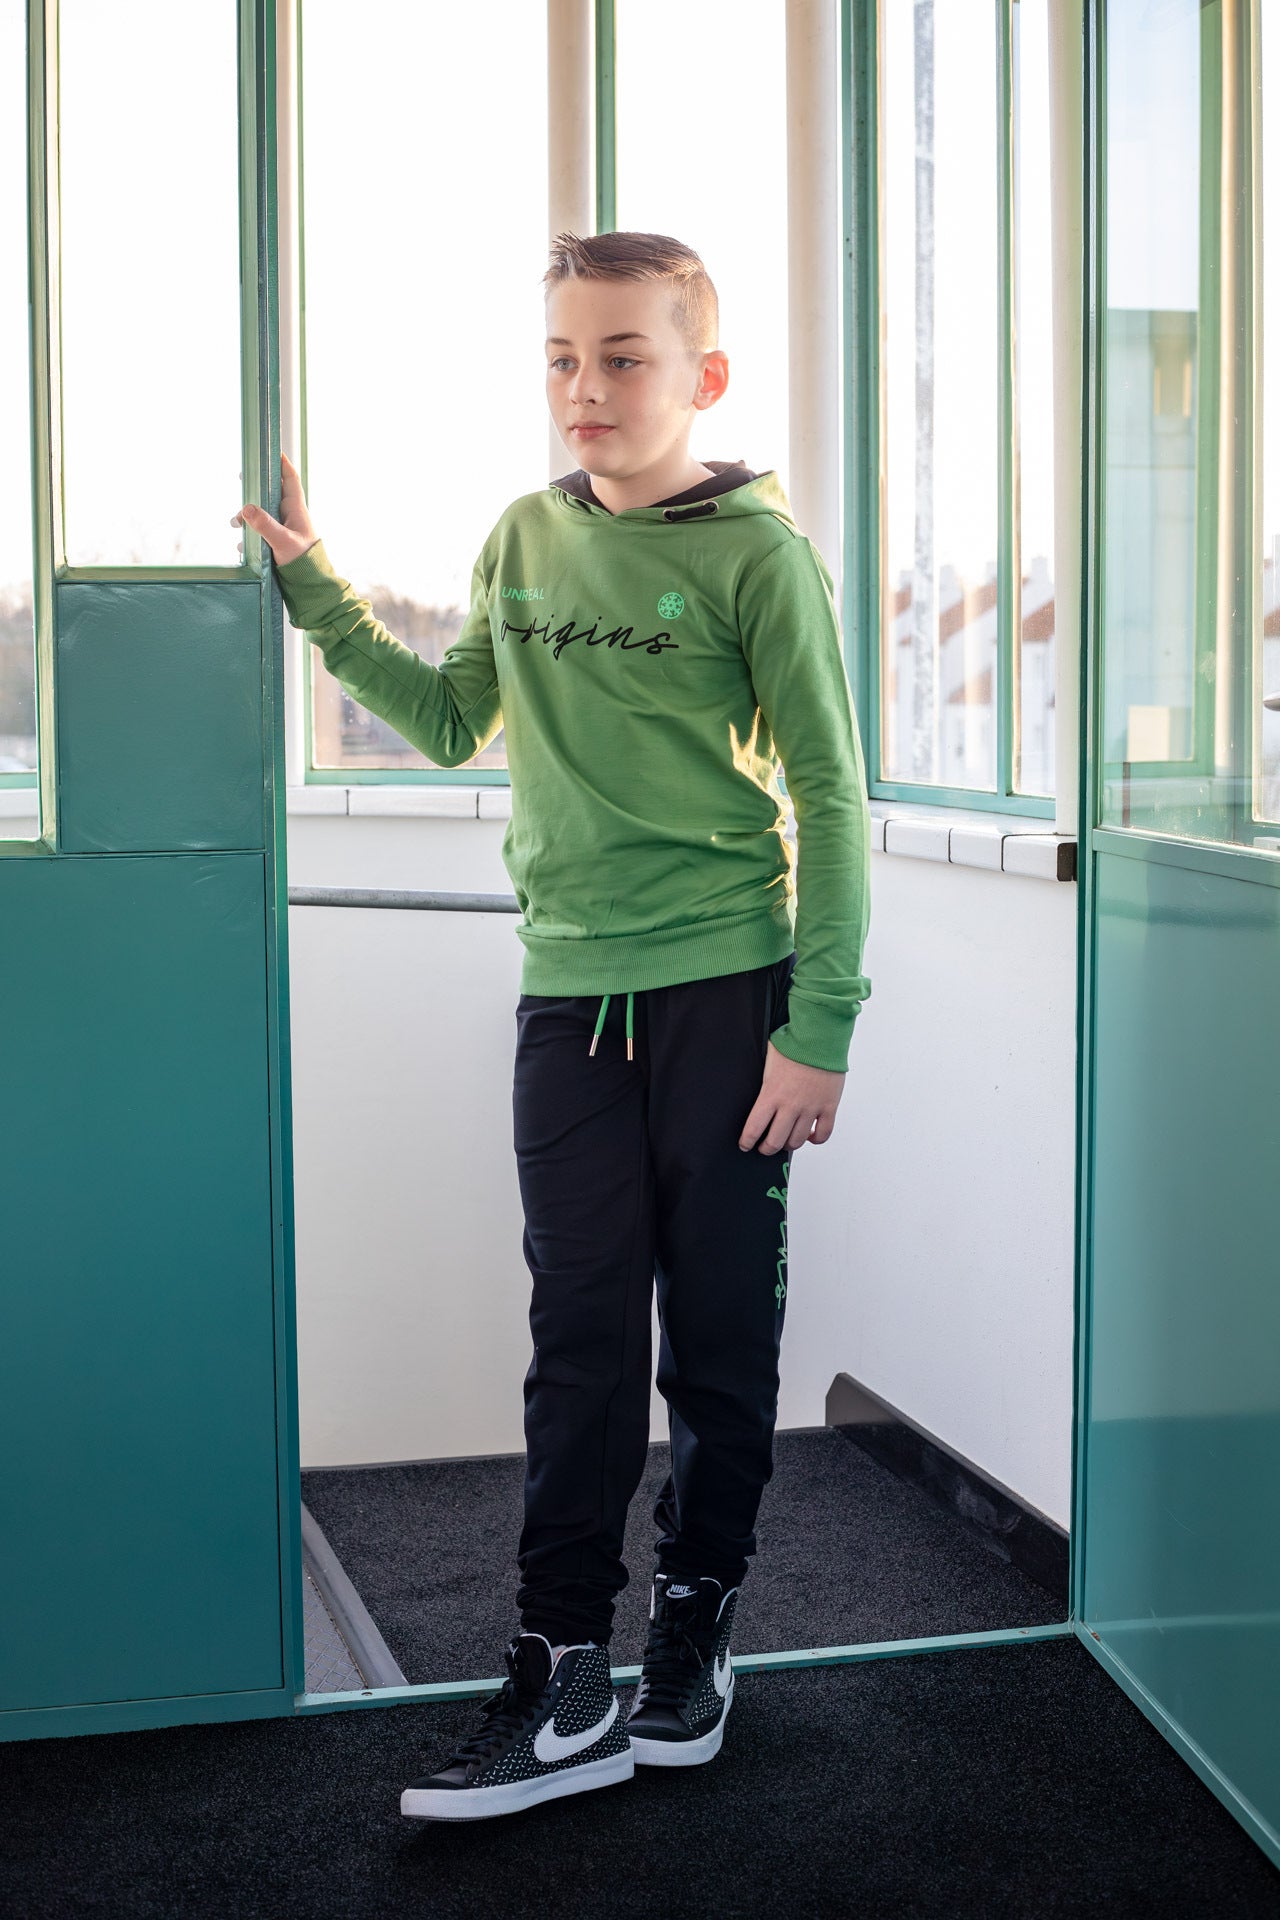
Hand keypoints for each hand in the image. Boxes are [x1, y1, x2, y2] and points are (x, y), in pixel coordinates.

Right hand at [232, 450, 318, 565]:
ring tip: (235, 524)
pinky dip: (250, 535)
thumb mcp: (282, 542)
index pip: (290, 479)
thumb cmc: (303, 563)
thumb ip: (264, 525)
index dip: (282, 464)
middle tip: (242, 479)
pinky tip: (242, 546)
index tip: (272, 451)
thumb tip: (246, 508)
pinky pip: (260, 533)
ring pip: (263, 513)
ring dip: (248, 516)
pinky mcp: (277, 543)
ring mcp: (283, 529)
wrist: (310, 587)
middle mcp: (290, 516)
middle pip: (272, 493)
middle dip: (257, 487)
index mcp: (296, 510)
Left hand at [739, 1041, 845, 1153]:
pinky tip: (810, 1136)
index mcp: (771, 1095)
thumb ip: (763, 1081)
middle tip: (764, 1148)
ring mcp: (810, 1108)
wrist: (820, 1037)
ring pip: (797, 1141)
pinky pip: (823, 1133)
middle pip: (775, 1142)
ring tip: (785, 1141)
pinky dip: (816, 1139)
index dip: (747, 1141)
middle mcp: (790, 1106)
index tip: (745, 1145)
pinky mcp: (828, 1107)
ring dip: (789, 1145)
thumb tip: (757, 1089)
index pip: (754, 1129)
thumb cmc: (793, 1044)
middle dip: (766, 1149)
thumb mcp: (767, 1062)